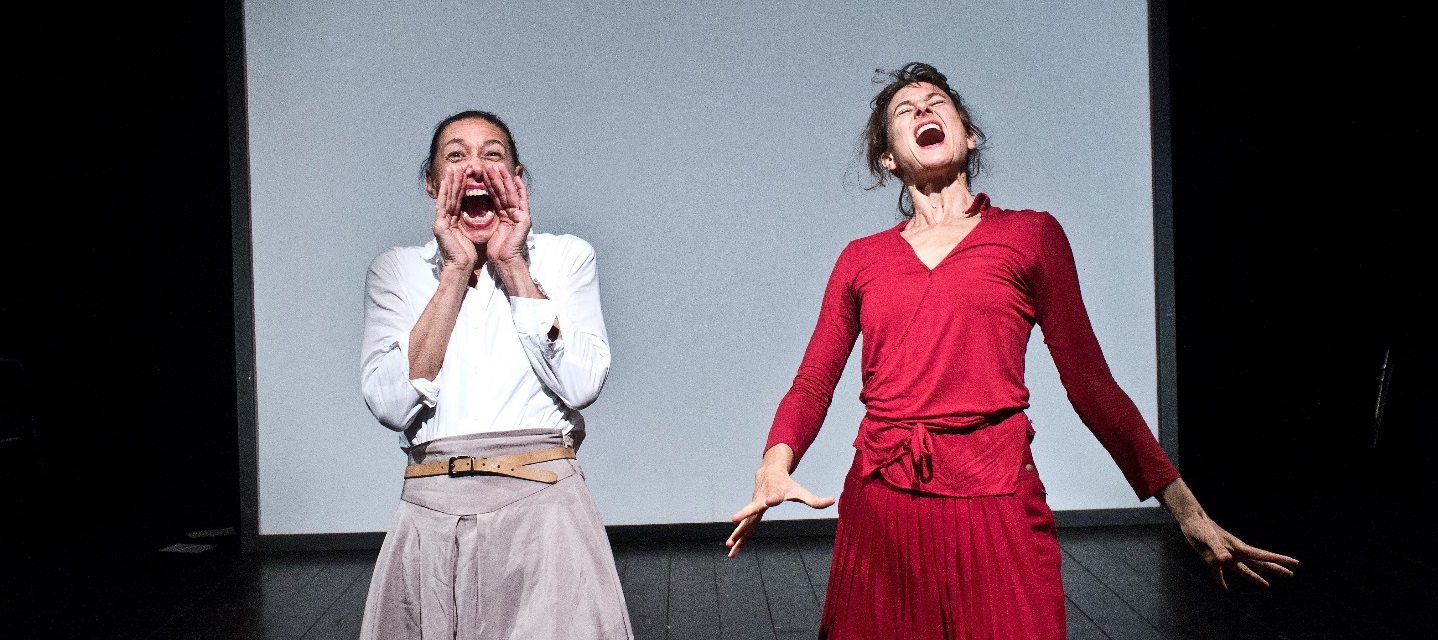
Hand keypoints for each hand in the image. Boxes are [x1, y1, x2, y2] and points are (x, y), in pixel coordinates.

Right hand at [432, 165, 477, 272]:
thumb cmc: (468, 254)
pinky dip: (445, 194)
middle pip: (451, 197)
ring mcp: (441, 222)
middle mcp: (445, 220)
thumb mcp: (472, 233)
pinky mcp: (440, 226)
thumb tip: (479, 214)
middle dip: (455, 181)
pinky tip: (448, 182)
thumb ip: (472, 222)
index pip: (458, 201)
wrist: (462, 267)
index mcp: (453, 221)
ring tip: (453, 169)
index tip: (466, 174)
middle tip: (457, 166)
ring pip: (447, 198)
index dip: (461, 187)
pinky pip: (443, 206)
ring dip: (450, 183)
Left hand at [481, 162, 530, 267]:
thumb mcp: (487, 229)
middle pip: (503, 191)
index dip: (488, 184)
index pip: (495, 196)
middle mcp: (513, 213)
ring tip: (499, 166)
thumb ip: (486, 217)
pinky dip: (520, 190)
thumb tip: (473, 209)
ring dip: (505, 179)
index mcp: (504, 215)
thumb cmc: (496, 249)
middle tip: (489, 164)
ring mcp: (520, 215)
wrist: (505, 261)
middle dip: (496, 177)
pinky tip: (516, 179)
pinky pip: (523, 201)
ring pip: (511, 193)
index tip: (480, 173)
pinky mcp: (525, 218)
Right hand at [725, 445, 834, 557]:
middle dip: (744, 513)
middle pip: (752, 508)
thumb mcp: (801, 491)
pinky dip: (738, 538)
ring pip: (744, 521)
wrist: (768, 473)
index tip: (770, 501)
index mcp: (774, 494)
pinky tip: (732, 551)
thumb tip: (832, 501)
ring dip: (736, 533)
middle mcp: (761, 500)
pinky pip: (743, 528)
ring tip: (729, 545)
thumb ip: (815, 500)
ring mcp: (753, 507)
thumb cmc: (786, 485)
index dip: (772, 499)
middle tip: (734, 518)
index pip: (774, 496)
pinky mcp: (750, 514)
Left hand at [1178, 515, 1299, 589]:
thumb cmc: (1199, 527)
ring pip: (1244, 570)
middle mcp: (1235, 552)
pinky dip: (1221, 581)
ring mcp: (1225, 555)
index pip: (1262, 556)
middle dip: (1275, 568)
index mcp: (1238, 548)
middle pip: (1259, 563)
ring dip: (1255, 578)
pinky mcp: (1212, 558)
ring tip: (1267, 586)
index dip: (1279, 560)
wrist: (1190, 519)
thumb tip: (1226, 560)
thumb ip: (1217, 548)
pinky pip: (1219, 573)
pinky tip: (1224, 589)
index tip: (1295, 563)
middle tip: (1292, 574)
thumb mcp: (1208, 538)